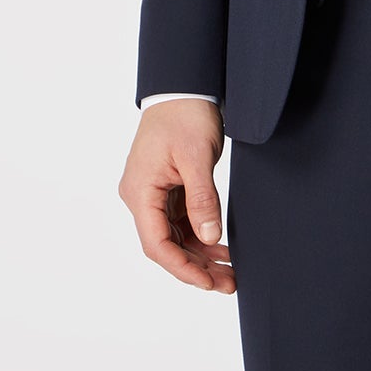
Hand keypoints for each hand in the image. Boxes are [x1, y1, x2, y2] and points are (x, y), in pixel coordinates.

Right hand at [118, 98, 234, 293]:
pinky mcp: (167, 188)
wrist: (183, 86)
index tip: (208, 282)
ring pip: (175, 236)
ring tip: (230, 273)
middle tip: (228, 283)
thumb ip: (202, 199)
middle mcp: (141, 196)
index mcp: (140, 191)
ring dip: (200, 255)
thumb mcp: (197, 157)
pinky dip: (200, 235)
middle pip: (166, 245)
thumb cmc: (185, 115)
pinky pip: (181, 221)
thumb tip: (210, 237)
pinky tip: (222, 248)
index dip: (183, 267)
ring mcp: (153, 194)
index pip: (157, 244)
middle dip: (196, 267)